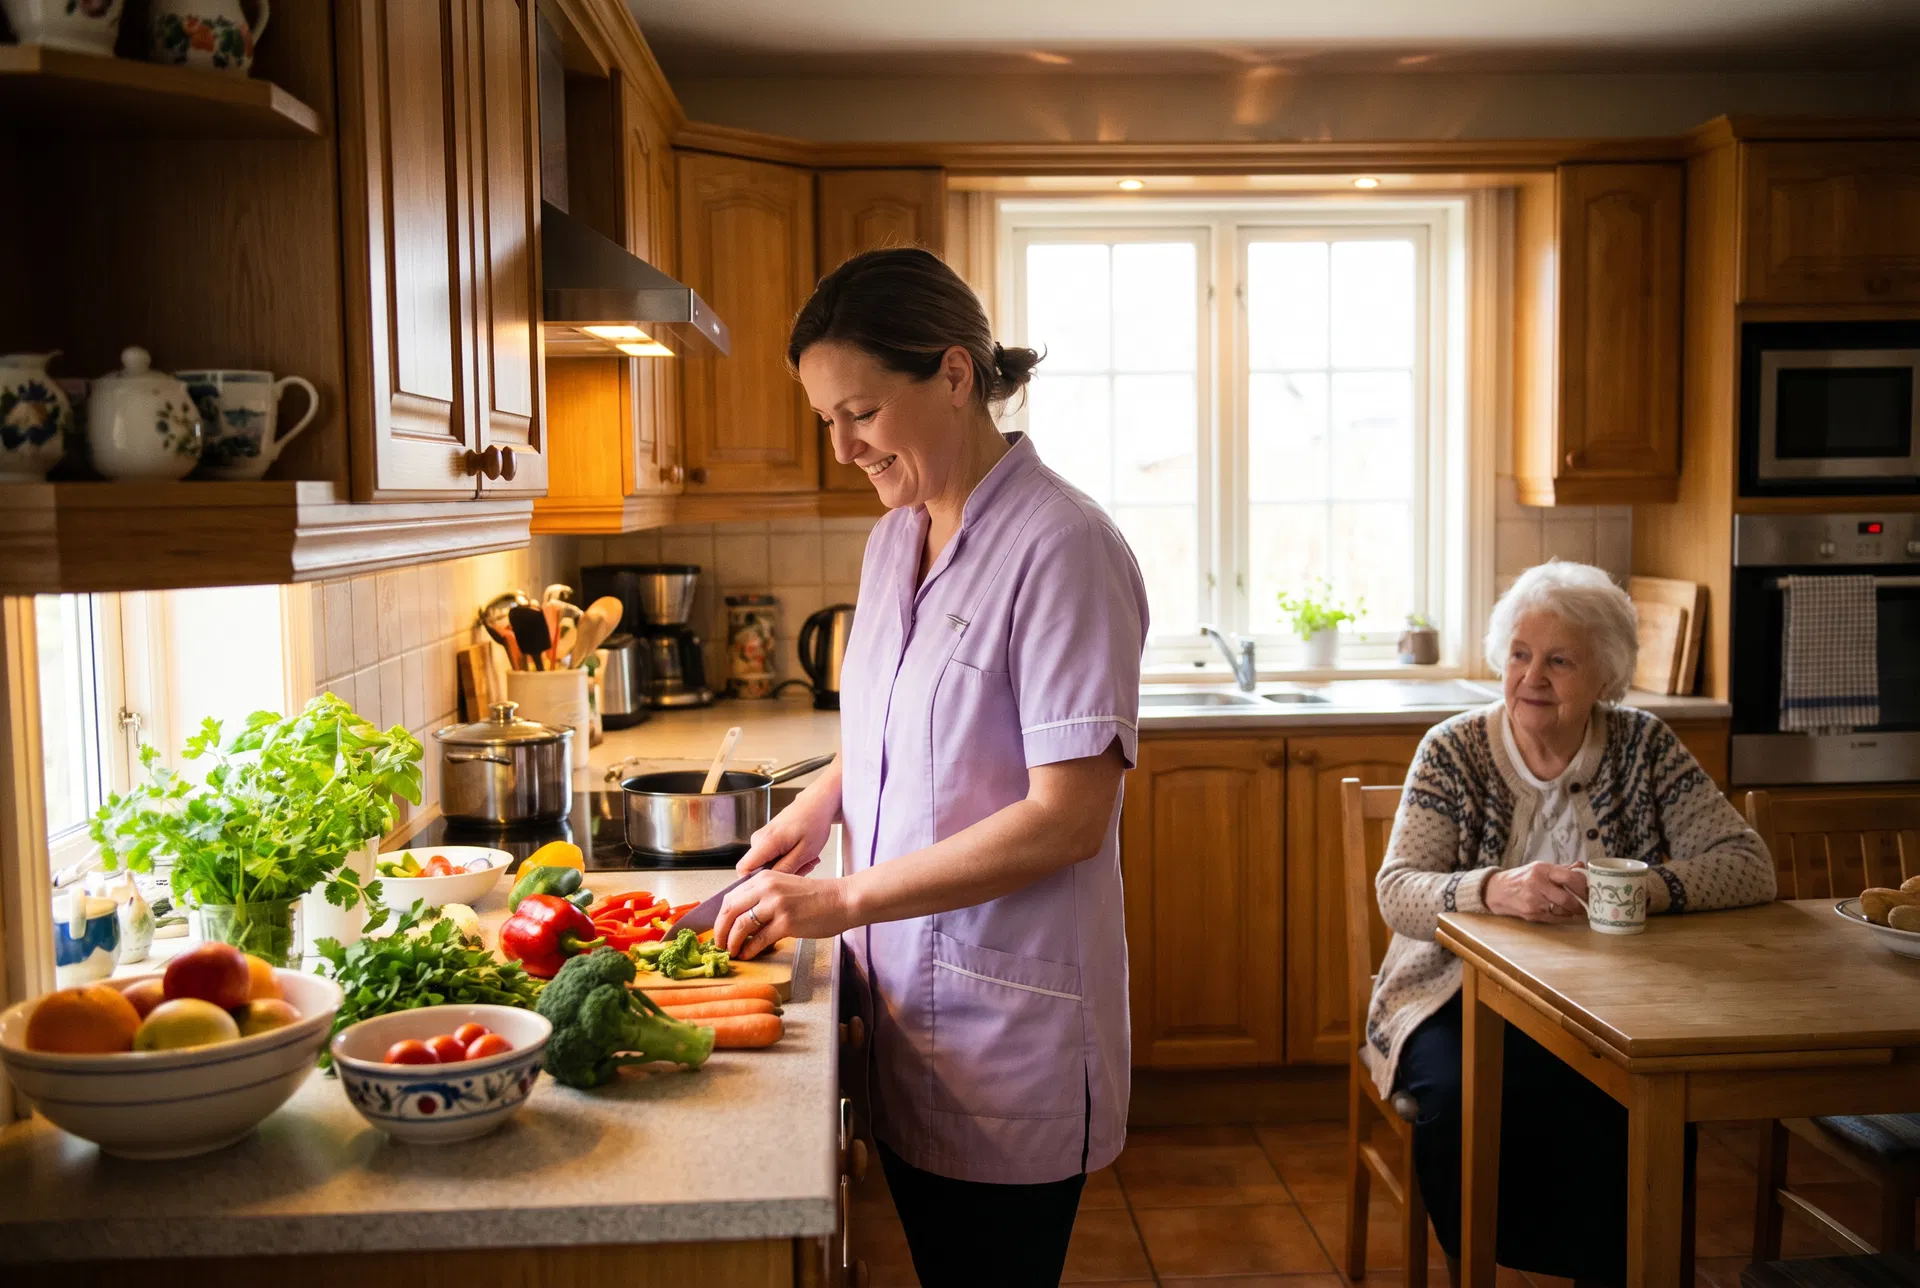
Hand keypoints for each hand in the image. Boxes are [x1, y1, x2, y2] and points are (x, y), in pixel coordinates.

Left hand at [714, 869, 855, 959]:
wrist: (841, 900)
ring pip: (741, 926)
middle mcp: (767, 888)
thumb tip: (740, 917)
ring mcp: (777, 905)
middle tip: (720, 944)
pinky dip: (750, 950)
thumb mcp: (784, 885)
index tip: (720, 930)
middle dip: (721, 931)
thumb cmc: (816, 896)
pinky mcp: (787, 923)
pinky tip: (748, 954)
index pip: (730, 897)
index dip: (721, 917)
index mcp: (764, 878)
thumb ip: (762, 895)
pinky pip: (759, 939)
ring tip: (733, 951)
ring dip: (733, 942)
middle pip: (730, 911)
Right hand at [737, 794, 834, 876]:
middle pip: (757, 870)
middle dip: (779, 875)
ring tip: (806, 860)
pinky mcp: (766, 840)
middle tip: (803, 869)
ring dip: (787, 868)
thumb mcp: (805, 851)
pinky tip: (801, 856)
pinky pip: (771, 858)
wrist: (817, 803)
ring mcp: (761, 839)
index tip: (772, 887)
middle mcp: (758, 839)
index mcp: (766, 841)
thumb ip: (785, 869)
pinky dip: (787, 860)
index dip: (752, 882)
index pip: (743, 868)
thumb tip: (769, 884)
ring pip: (766, 865)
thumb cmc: (814, 822)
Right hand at [1485, 862, 1588, 923]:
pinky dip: (1563, 917)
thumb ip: (1561, 869)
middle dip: (1580, 904)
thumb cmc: (1521, 878)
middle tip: (1587, 905)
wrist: (1497, 891)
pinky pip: (1554, 918)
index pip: (1569, 877)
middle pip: (1567, 898)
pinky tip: (1564, 913)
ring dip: (1572, 912)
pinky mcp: (1531, 913)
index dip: (1583, 886)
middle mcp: (1537, 884)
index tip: (1589, 890)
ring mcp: (1533, 900)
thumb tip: (1582, 866)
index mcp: (1542, 869)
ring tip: (1576, 909)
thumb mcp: (1539, 869)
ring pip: (1562, 910)